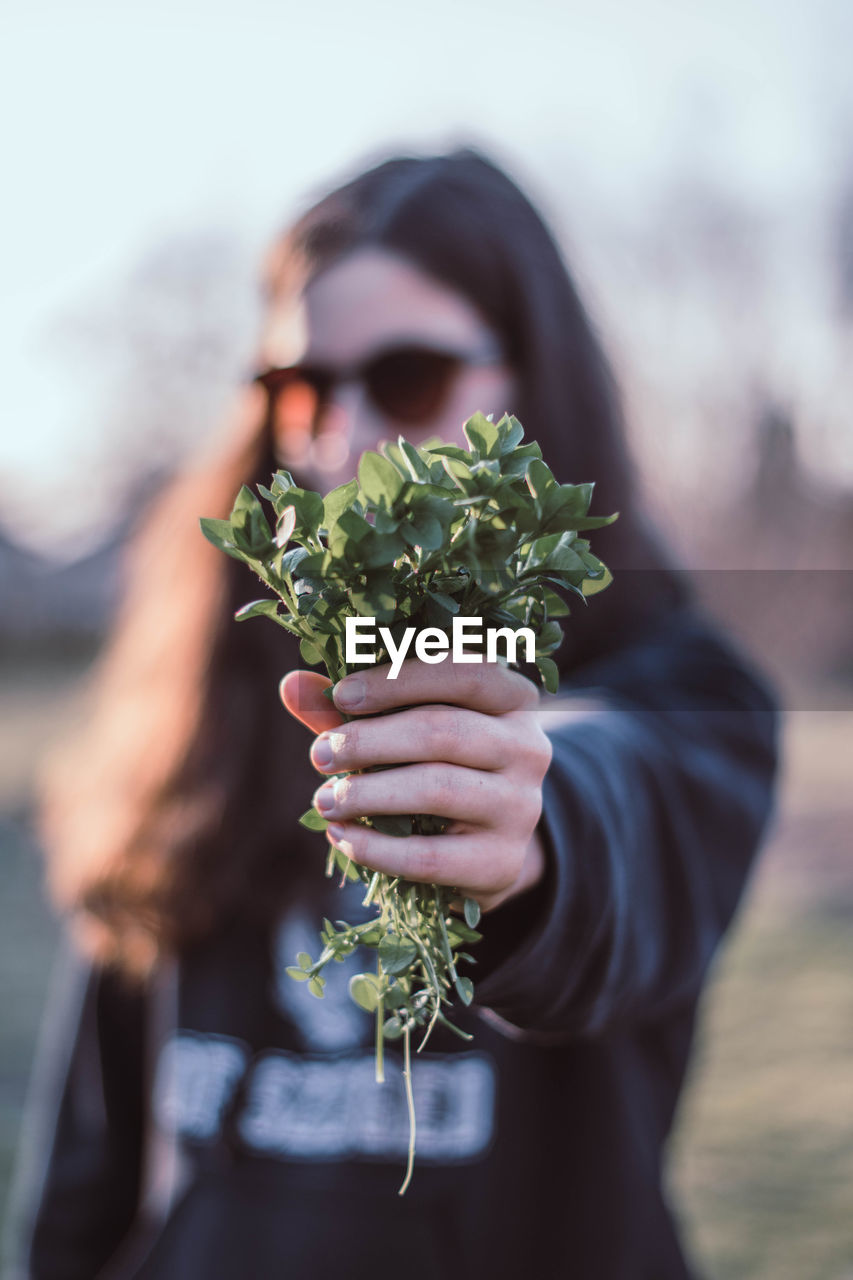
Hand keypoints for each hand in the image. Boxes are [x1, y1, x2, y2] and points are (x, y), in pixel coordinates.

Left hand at [279, 661, 552, 912]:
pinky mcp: (503, 862)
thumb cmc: (436, 768)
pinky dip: (377, 848)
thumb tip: (291, 684)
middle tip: (319, 755)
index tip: (341, 695)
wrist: (485, 850)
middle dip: (371, 741)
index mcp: (513, 698)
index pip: (465, 671)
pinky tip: (342, 838)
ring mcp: (522, 807)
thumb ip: (354, 707)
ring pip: (438, 789)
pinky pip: (431, 856)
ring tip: (324, 800)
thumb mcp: (404, 728)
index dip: (400, 679)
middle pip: (444, 731)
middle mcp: (529, 747)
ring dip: (369, 793)